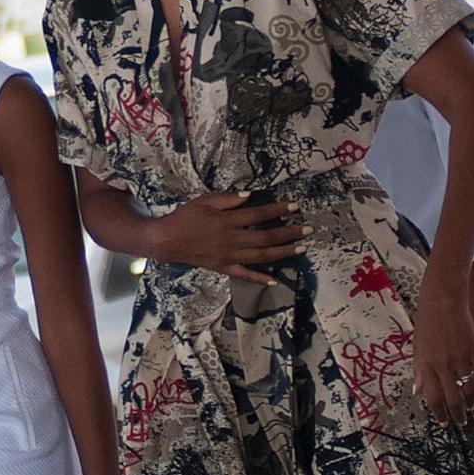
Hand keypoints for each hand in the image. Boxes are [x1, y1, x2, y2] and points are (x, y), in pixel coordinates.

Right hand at [144, 192, 309, 284]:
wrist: (166, 240)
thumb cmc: (184, 217)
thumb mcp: (204, 201)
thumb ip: (227, 199)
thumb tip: (249, 196)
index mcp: (228, 220)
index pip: (258, 215)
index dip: (278, 210)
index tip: (294, 206)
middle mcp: (232, 239)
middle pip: (266, 236)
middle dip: (289, 232)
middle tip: (307, 229)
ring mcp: (229, 256)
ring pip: (261, 256)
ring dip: (283, 252)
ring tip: (301, 249)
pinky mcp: (223, 267)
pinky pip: (244, 275)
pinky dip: (260, 278)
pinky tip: (275, 278)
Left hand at [412, 274, 473, 424]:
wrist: (443, 299)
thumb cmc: (427, 321)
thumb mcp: (417, 346)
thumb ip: (420, 370)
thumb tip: (418, 390)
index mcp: (427, 365)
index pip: (433, 397)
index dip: (438, 412)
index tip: (442, 420)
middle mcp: (444, 365)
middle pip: (452, 398)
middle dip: (456, 414)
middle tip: (458, 422)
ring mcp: (461, 359)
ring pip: (469, 390)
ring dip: (470, 404)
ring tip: (470, 412)